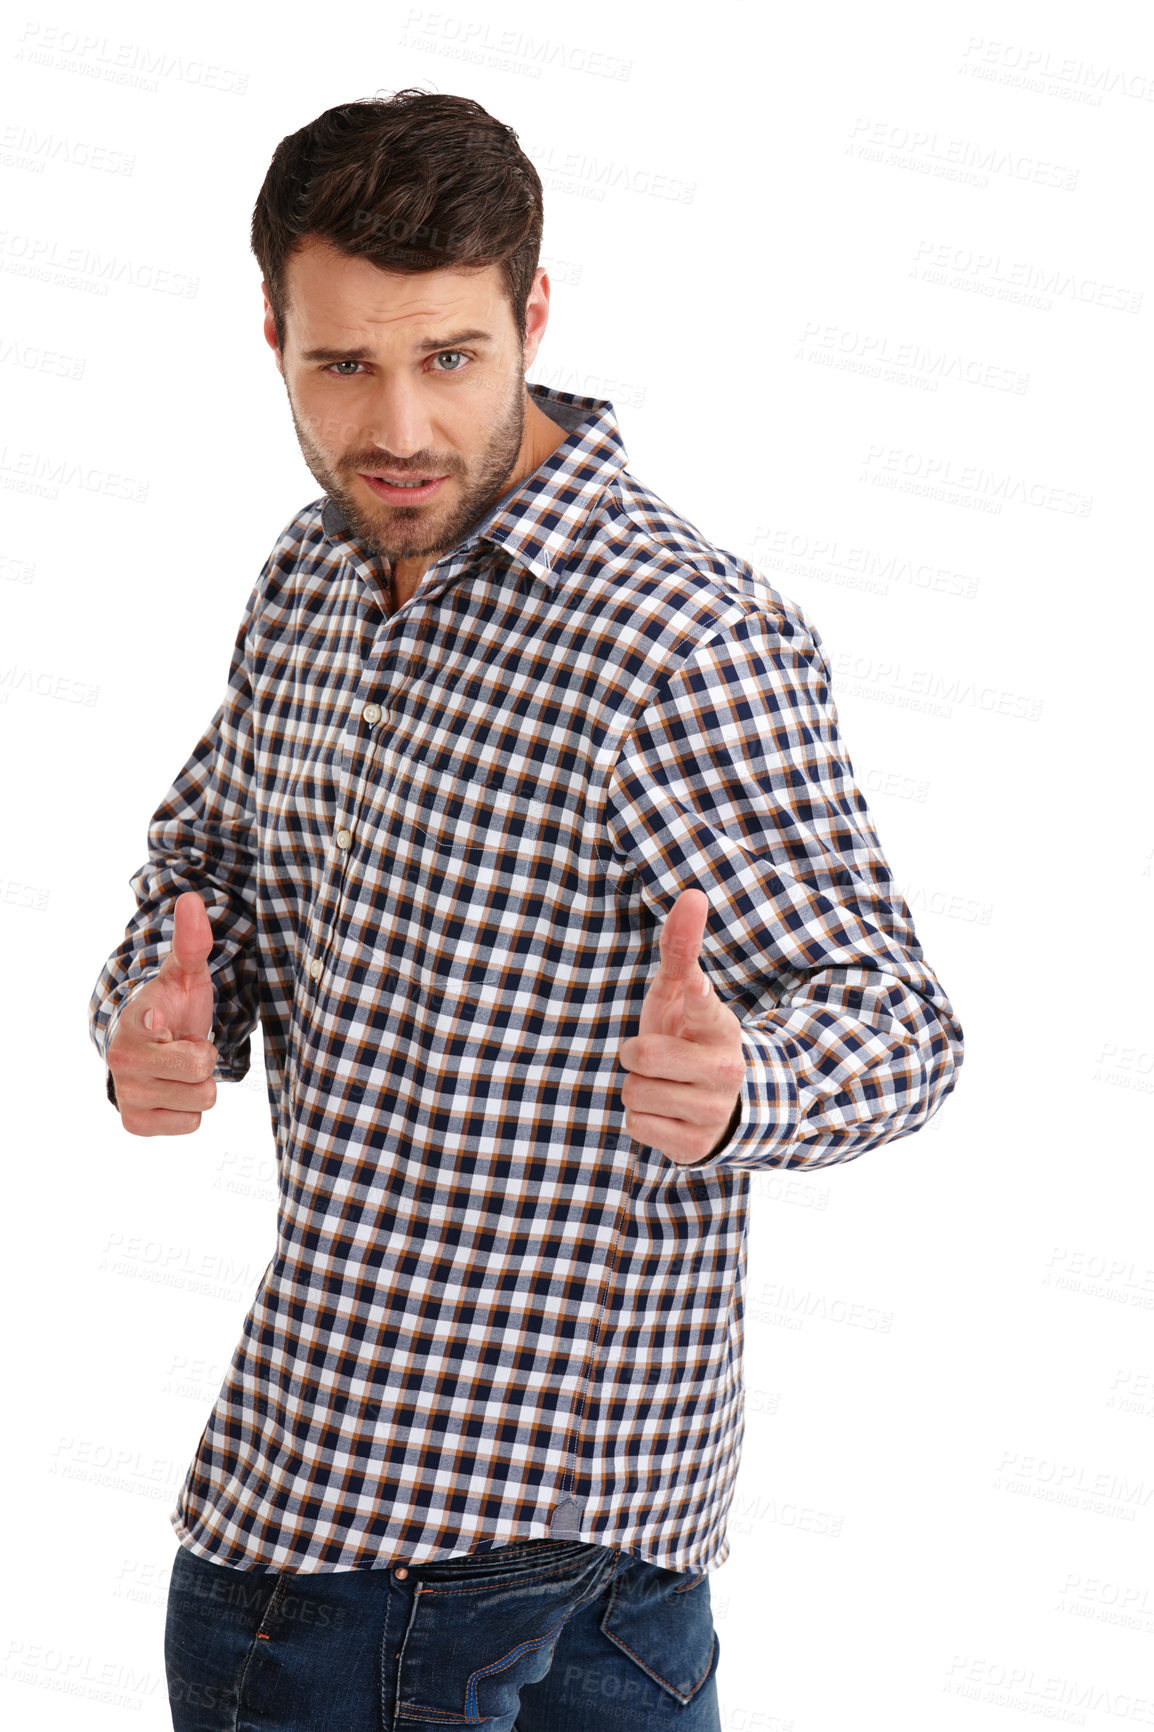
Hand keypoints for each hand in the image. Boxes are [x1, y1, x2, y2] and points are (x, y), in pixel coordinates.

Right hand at [106, 891, 218, 1136]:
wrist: (149, 1049)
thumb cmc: (170, 1009)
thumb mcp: (185, 976)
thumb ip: (191, 942)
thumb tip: (191, 899)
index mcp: (134, 1020)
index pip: (149, 1023)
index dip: (160, 1022)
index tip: (159, 1016)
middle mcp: (123, 1060)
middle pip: (202, 1071)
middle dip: (205, 1059)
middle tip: (186, 1047)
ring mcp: (128, 1094)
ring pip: (201, 1101)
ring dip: (198, 1085)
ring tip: (181, 1067)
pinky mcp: (136, 1124)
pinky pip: (191, 1124)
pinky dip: (190, 1110)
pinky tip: (175, 1090)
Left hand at [618, 887, 745, 1165]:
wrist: (720, 1107)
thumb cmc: (689, 1037)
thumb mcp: (681, 995)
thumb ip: (682, 948)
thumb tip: (692, 894)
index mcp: (722, 1027)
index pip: (706, 1007)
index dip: (694, 998)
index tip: (690, 985)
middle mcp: (725, 1070)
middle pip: (642, 1056)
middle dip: (636, 1055)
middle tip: (656, 1057)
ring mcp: (712, 1111)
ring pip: (634, 1092)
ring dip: (638, 1089)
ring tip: (664, 1085)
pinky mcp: (693, 1146)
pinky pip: (636, 1126)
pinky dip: (641, 1120)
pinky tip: (665, 1113)